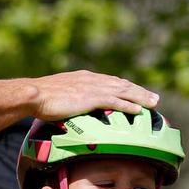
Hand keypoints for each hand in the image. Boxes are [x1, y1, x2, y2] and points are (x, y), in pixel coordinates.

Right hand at [30, 70, 158, 119]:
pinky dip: (128, 105)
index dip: (126, 88)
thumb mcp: (59, 95)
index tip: (137, 92)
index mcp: (85, 78)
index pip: (111, 82)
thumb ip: (69, 98)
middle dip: (139, 91)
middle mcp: (92, 80)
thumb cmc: (41, 98)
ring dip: (140, 97)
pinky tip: (138, 110)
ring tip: (153, 103)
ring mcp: (92, 88)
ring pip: (123, 91)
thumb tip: (70, 106)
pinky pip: (115, 101)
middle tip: (154, 98)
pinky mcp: (91, 98)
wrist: (34, 94)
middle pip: (122, 85)